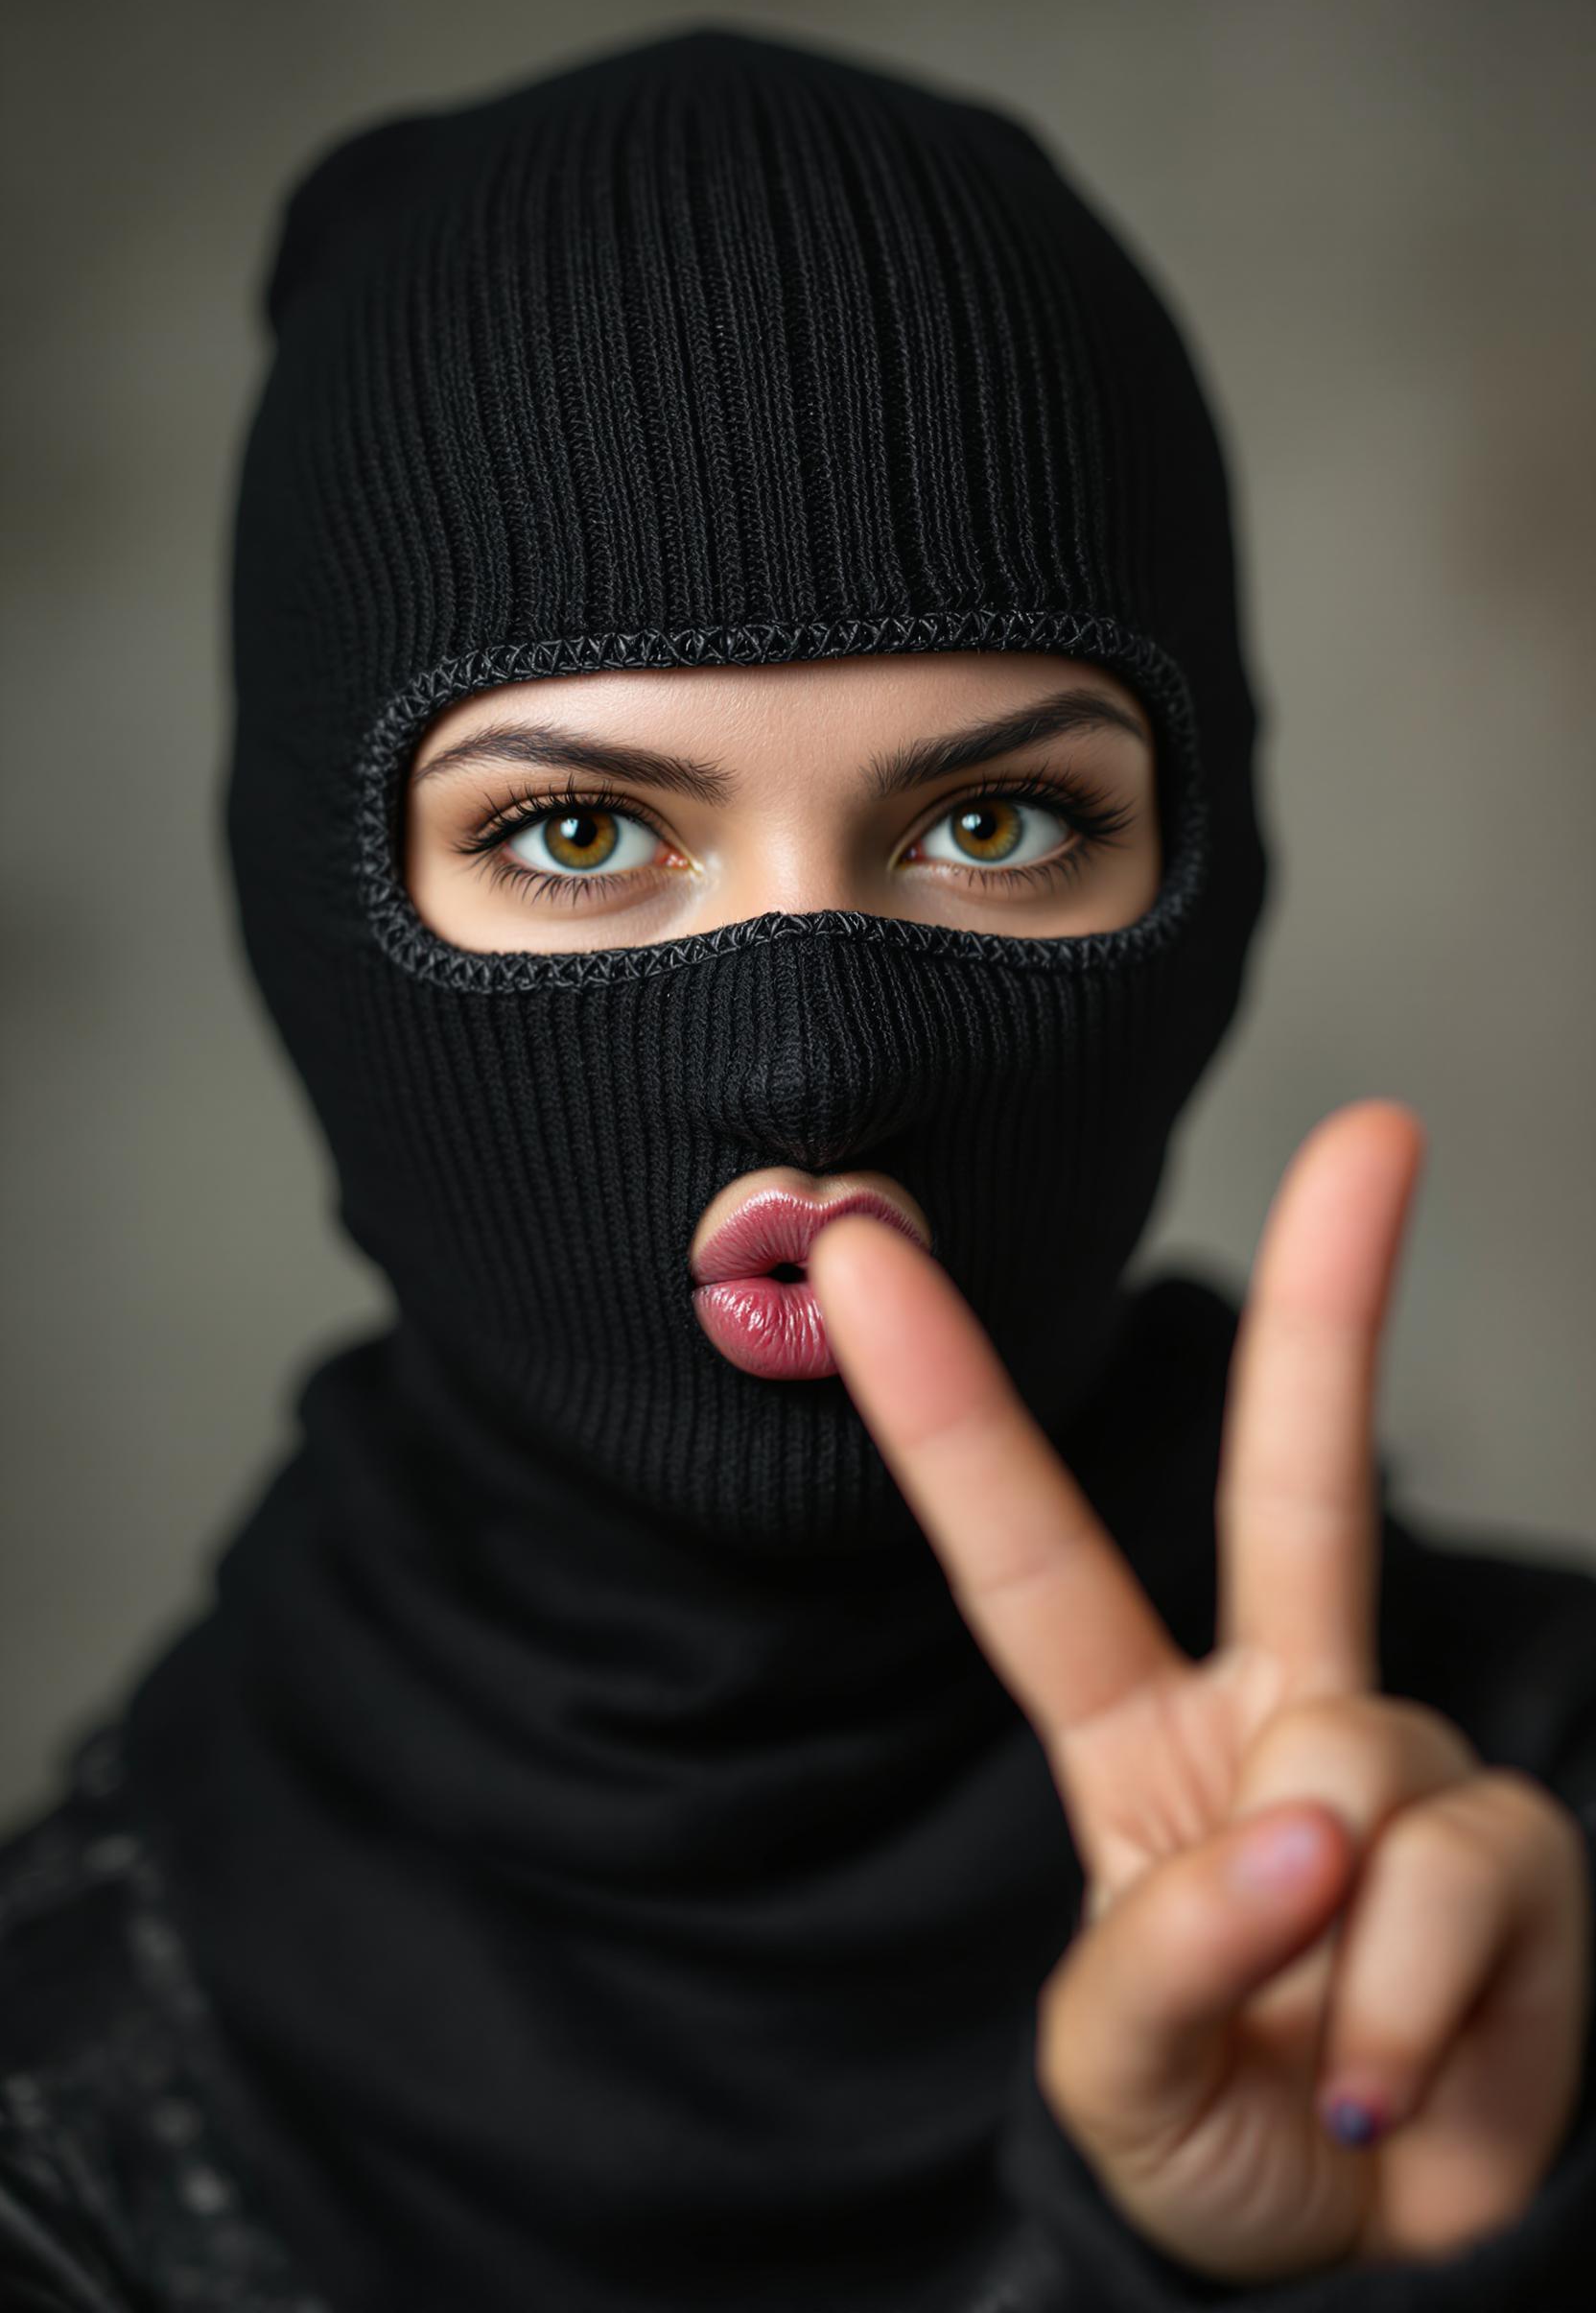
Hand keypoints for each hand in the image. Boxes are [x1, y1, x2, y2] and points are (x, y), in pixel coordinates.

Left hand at [806, 1101, 1590, 2283]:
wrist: (1365, 2260)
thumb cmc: (1209, 2140)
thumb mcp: (1116, 2077)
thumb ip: (1161, 1959)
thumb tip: (1307, 1832)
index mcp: (1136, 1738)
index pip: (1027, 1551)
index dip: (942, 1405)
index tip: (863, 1254)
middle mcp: (1279, 1715)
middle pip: (1294, 1483)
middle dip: (1334, 1303)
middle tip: (1381, 1135)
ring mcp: (1398, 1769)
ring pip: (1362, 1781)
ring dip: (1337, 1963)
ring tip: (1327, 2059)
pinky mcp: (1514, 1847)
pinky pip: (1461, 1881)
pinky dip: (1424, 2009)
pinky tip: (1404, 2064)